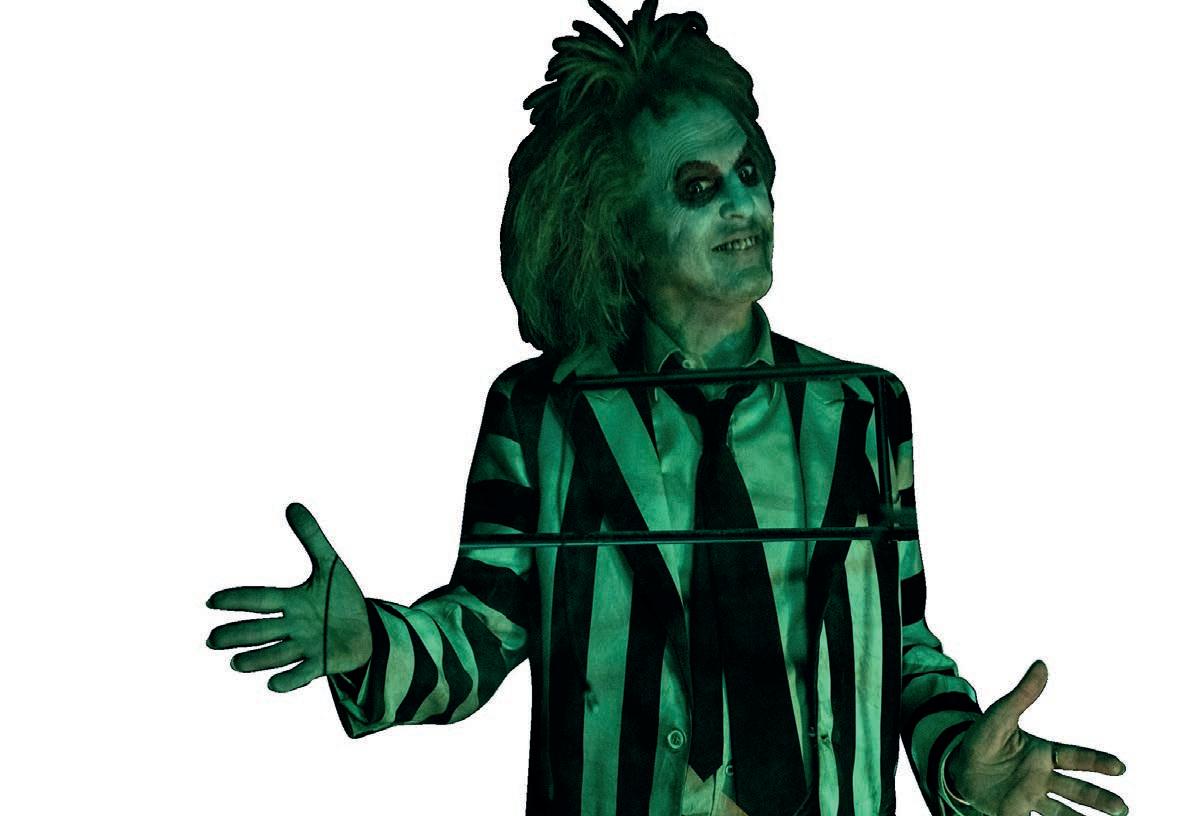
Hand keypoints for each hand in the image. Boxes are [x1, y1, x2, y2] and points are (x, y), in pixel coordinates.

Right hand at [206, 502, 372, 691]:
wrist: (369, 629)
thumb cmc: (341, 599)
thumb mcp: (330, 565)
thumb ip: (311, 537)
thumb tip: (292, 505)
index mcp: (292, 602)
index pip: (260, 599)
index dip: (237, 599)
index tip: (211, 601)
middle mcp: (295, 626)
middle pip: (261, 631)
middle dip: (237, 635)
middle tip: (211, 641)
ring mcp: (308, 647)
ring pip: (277, 655)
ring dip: (257, 659)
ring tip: (236, 663)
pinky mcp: (324, 664)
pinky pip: (303, 674)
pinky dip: (289, 680)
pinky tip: (273, 684)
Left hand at [946, 660, 1127, 815]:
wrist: (956, 763)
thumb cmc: (981, 737)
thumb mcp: (1000, 715)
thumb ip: (1022, 694)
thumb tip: (1042, 664)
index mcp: (1042, 753)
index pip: (1075, 757)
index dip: (1097, 762)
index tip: (1119, 767)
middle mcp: (1042, 777)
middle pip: (1077, 789)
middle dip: (1099, 799)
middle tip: (1121, 808)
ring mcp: (1031, 796)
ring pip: (1064, 811)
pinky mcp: (1016, 811)